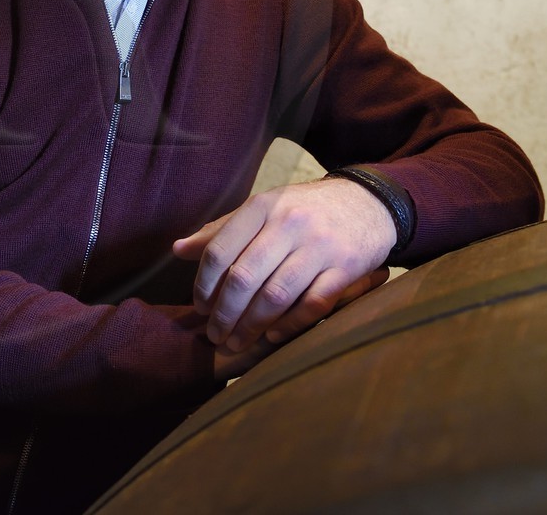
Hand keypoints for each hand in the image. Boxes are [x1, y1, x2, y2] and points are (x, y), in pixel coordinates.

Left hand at [173, 178, 395, 353]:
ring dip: (251, 326)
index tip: (199, 308)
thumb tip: (177, 250)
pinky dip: (290, 325)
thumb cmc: (304, 210)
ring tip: (236, 344)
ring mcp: (320, 246)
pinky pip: (313, 304)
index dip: (204, 285)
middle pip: (244, 278)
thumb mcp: (262, 209)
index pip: (219, 250)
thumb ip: (221, 231)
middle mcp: (289, 223)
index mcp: (262, 206)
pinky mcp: (347, 268)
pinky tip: (272, 337)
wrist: (368, 203)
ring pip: (275, 295)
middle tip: (214, 335)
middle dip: (224, 314)